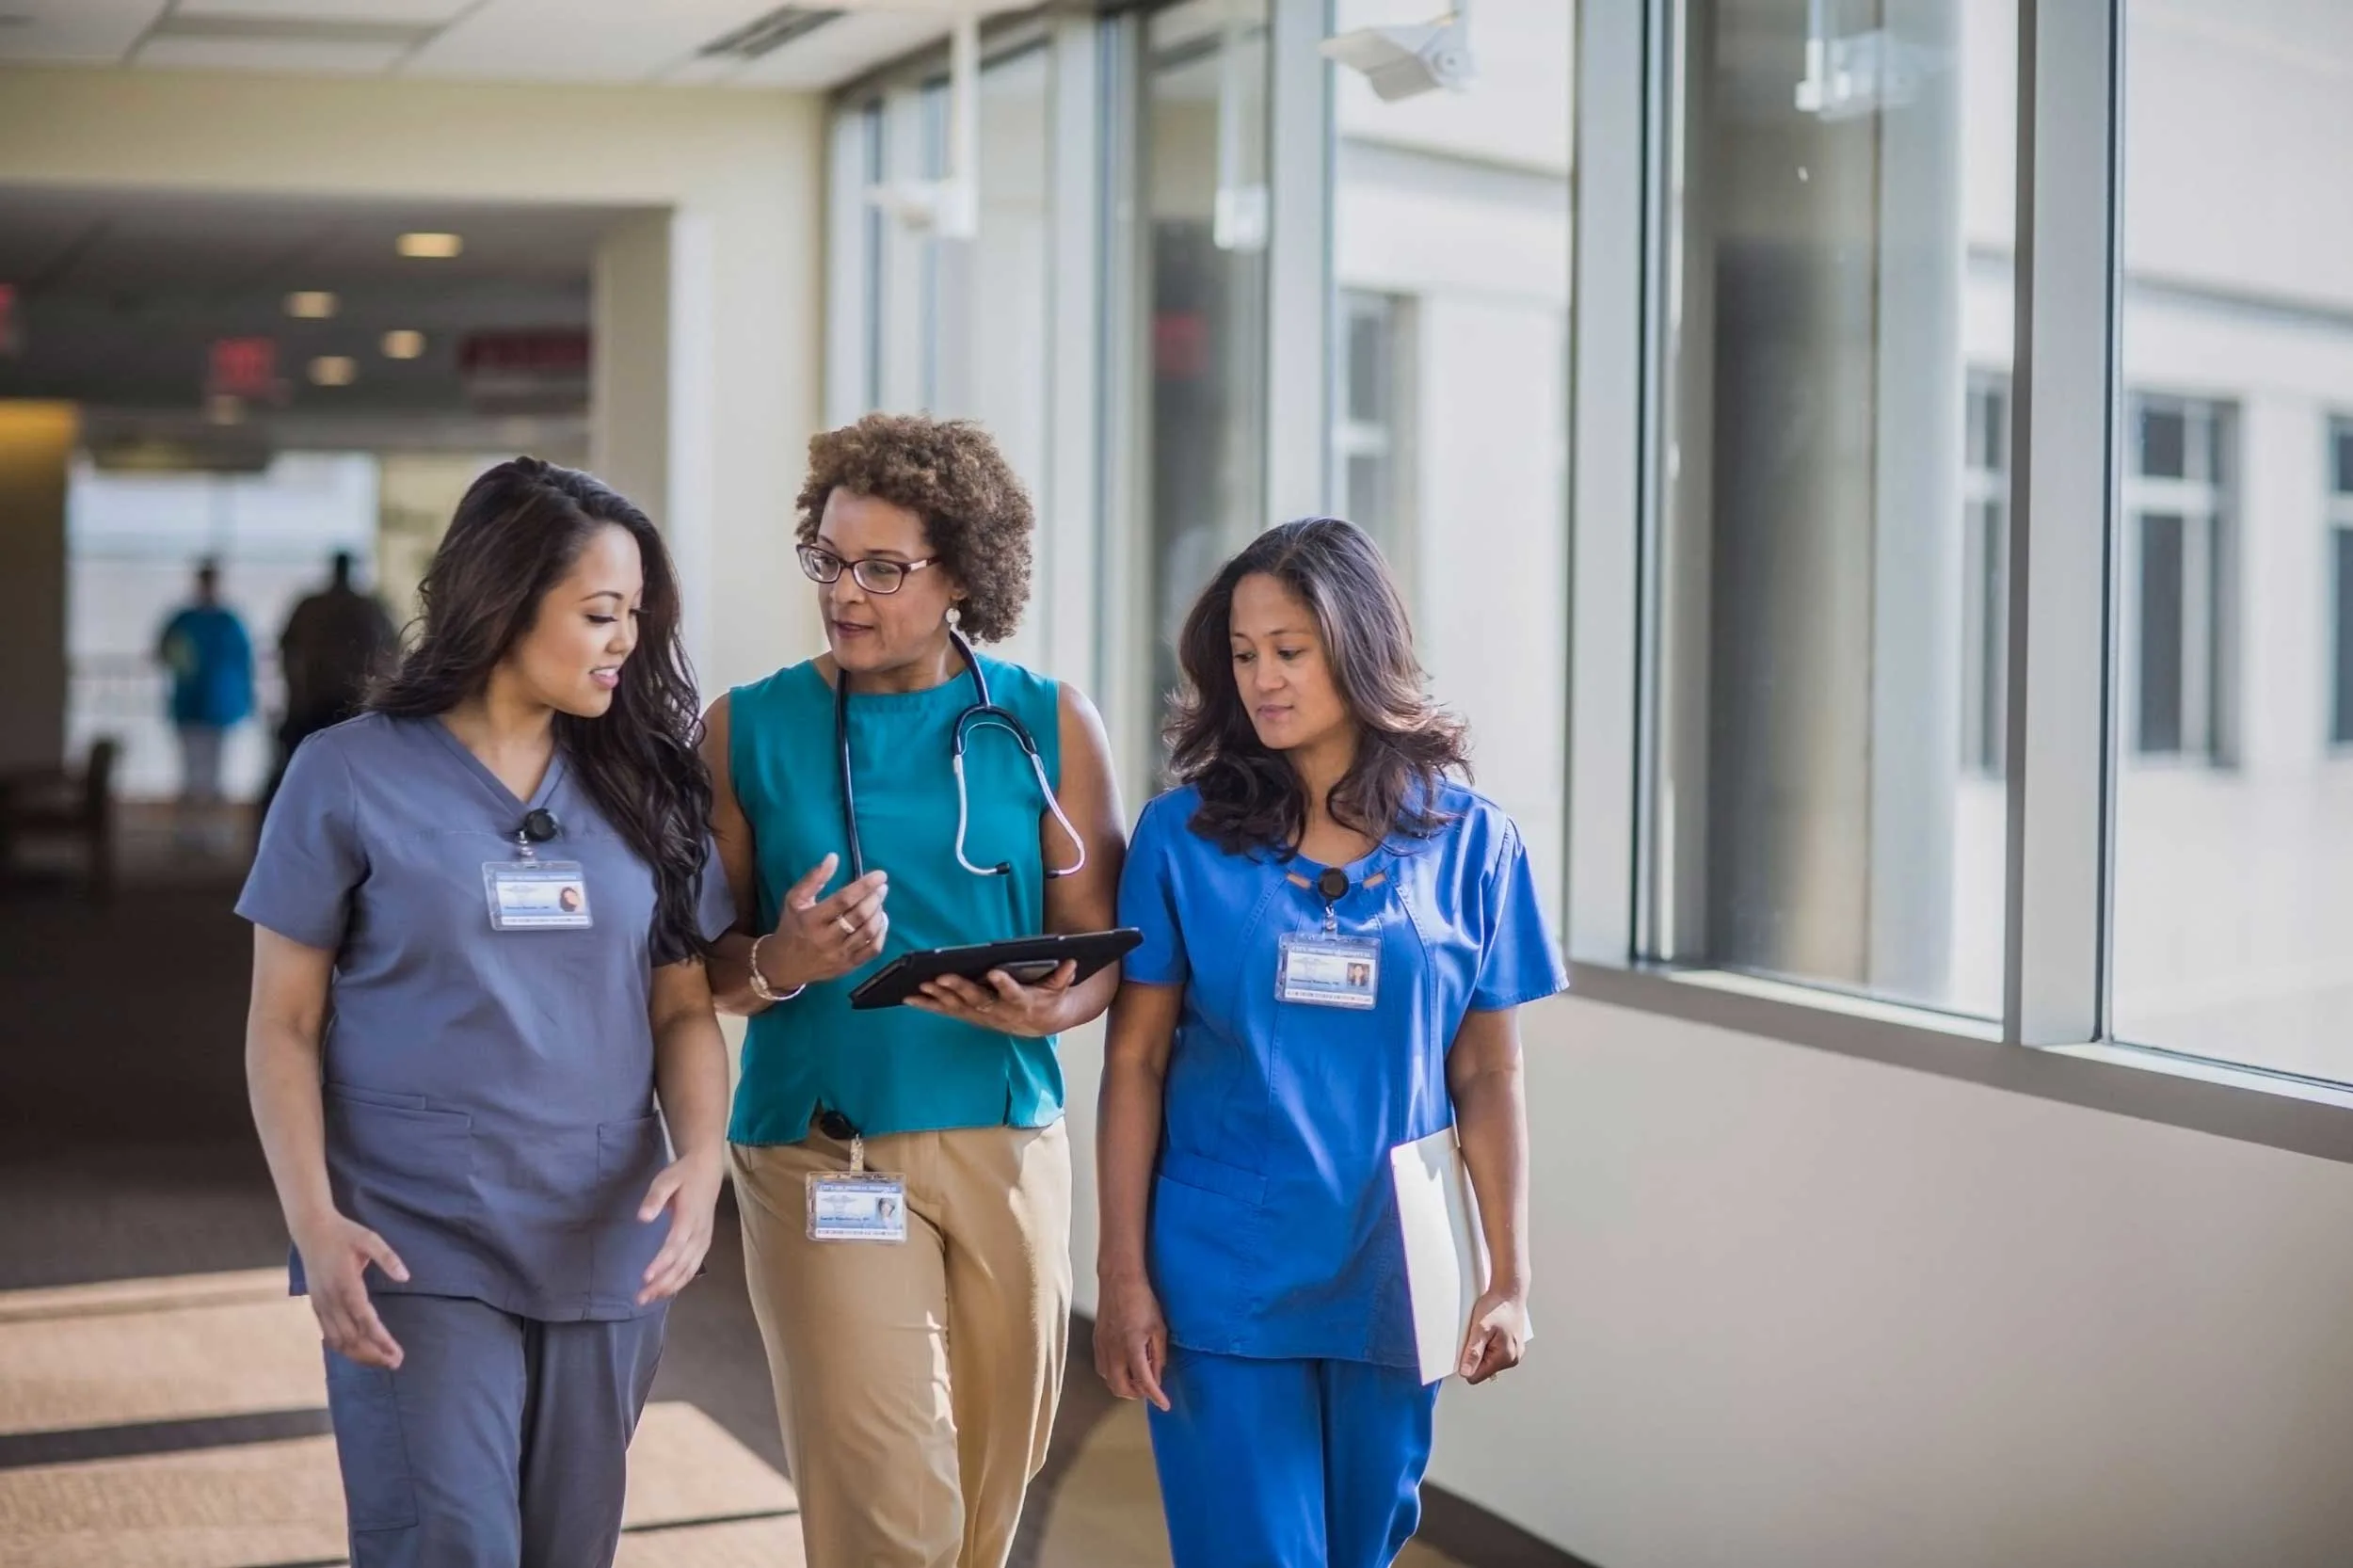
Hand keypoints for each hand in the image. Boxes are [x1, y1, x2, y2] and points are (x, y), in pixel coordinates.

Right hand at [293, 1211, 408, 1369]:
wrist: (311, 1229)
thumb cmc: (344, 1233)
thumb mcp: (370, 1239)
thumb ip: (388, 1258)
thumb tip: (406, 1277)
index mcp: (346, 1285)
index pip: (365, 1321)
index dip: (381, 1340)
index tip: (397, 1353)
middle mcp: (331, 1299)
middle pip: (352, 1338)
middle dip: (374, 1354)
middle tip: (396, 1362)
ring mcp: (321, 1304)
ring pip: (338, 1341)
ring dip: (359, 1355)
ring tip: (381, 1361)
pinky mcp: (315, 1305)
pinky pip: (328, 1334)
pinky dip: (343, 1348)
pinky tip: (358, 1352)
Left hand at [635, 1148, 724, 1305]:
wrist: (708, 1170)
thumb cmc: (683, 1175)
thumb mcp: (666, 1179)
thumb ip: (655, 1198)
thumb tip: (642, 1218)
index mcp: (690, 1217)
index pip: (675, 1245)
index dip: (661, 1263)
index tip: (645, 1278)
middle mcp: (699, 1232)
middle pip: (682, 1264)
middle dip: (662, 1283)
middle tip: (640, 1298)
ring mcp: (704, 1239)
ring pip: (689, 1269)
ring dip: (671, 1286)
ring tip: (650, 1298)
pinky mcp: (704, 1243)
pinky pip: (694, 1267)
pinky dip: (681, 1281)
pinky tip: (667, 1290)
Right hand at [756, 853, 887, 992]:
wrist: (785, 965)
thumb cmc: (792, 927)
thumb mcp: (795, 900)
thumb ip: (814, 878)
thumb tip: (834, 857)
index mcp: (811, 919)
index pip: (843, 900)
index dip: (864, 886)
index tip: (880, 875)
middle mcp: (826, 939)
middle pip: (859, 916)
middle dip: (875, 898)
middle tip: (881, 888)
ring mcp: (839, 955)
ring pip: (868, 932)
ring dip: (879, 913)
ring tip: (879, 902)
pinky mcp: (848, 966)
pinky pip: (872, 950)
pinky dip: (882, 933)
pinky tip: (881, 921)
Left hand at [907, 961, 1076, 1037]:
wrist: (1040, 1023)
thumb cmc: (1048, 998)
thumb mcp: (1060, 988)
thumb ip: (1063, 976)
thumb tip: (1071, 961)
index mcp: (1022, 1002)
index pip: (1013, 993)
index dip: (1004, 985)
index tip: (994, 973)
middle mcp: (999, 1012)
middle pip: (977, 1000)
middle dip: (958, 989)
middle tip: (940, 977)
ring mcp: (982, 1016)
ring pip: (958, 1007)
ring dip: (938, 998)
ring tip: (918, 986)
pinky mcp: (970, 1016)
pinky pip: (947, 1011)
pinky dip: (928, 1005)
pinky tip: (910, 998)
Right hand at [1094, 1271, 1171, 1410]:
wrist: (1120, 1280)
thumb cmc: (1142, 1300)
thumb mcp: (1159, 1328)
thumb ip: (1158, 1355)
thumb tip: (1157, 1375)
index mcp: (1132, 1347)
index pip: (1144, 1382)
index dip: (1156, 1396)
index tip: (1165, 1405)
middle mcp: (1114, 1350)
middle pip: (1121, 1387)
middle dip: (1137, 1394)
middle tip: (1150, 1389)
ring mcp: (1102, 1346)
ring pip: (1109, 1380)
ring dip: (1124, 1385)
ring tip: (1138, 1377)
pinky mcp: (1097, 1341)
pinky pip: (1102, 1368)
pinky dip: (1113, 1374)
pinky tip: (1124, 1366)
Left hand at [1458, 1286, 1528, 1383]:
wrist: (1510, 1291)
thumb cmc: (1497, 1306)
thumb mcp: (1480, 1329)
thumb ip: (1473, 1352)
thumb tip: (1466, 1372)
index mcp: (1506, 1357)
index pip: (1477, 1376)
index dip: (1467, 1363)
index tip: (1468, 1346)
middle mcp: (1513, 1359)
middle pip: (1483, 1369)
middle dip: (1476, 1354)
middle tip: (1478, 1335)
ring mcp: (1514, 1354)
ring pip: (1488, 1361)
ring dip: (1483, 1349)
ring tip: (1486, 1331)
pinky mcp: (1513, 1347)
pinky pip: (1495, 1353)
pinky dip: (1489, 1344)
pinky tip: (1491, 1331)